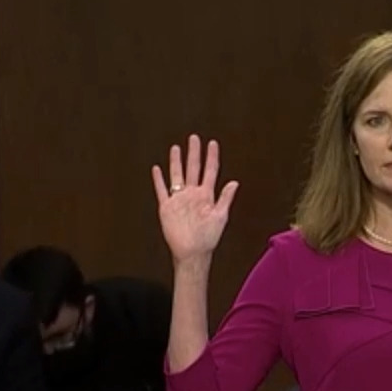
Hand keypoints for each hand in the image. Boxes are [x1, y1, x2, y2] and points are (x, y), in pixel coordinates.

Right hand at [152, 134, 238, 261]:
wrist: (192, 252)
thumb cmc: (208, 238)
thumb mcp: (221, 217)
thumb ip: (225, 198)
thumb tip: (235, 182)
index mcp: (206, 195)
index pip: (210, 171)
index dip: (211, 157)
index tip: (212, 143)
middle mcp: (192, 194)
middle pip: (193, 168)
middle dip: (194, 153)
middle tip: (194, 138)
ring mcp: (179, 199)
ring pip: (177, 175)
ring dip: (176, 162)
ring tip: (176, 148)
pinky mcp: (167, 207)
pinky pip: (162, 190)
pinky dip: (158, 180)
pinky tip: (157, 169)